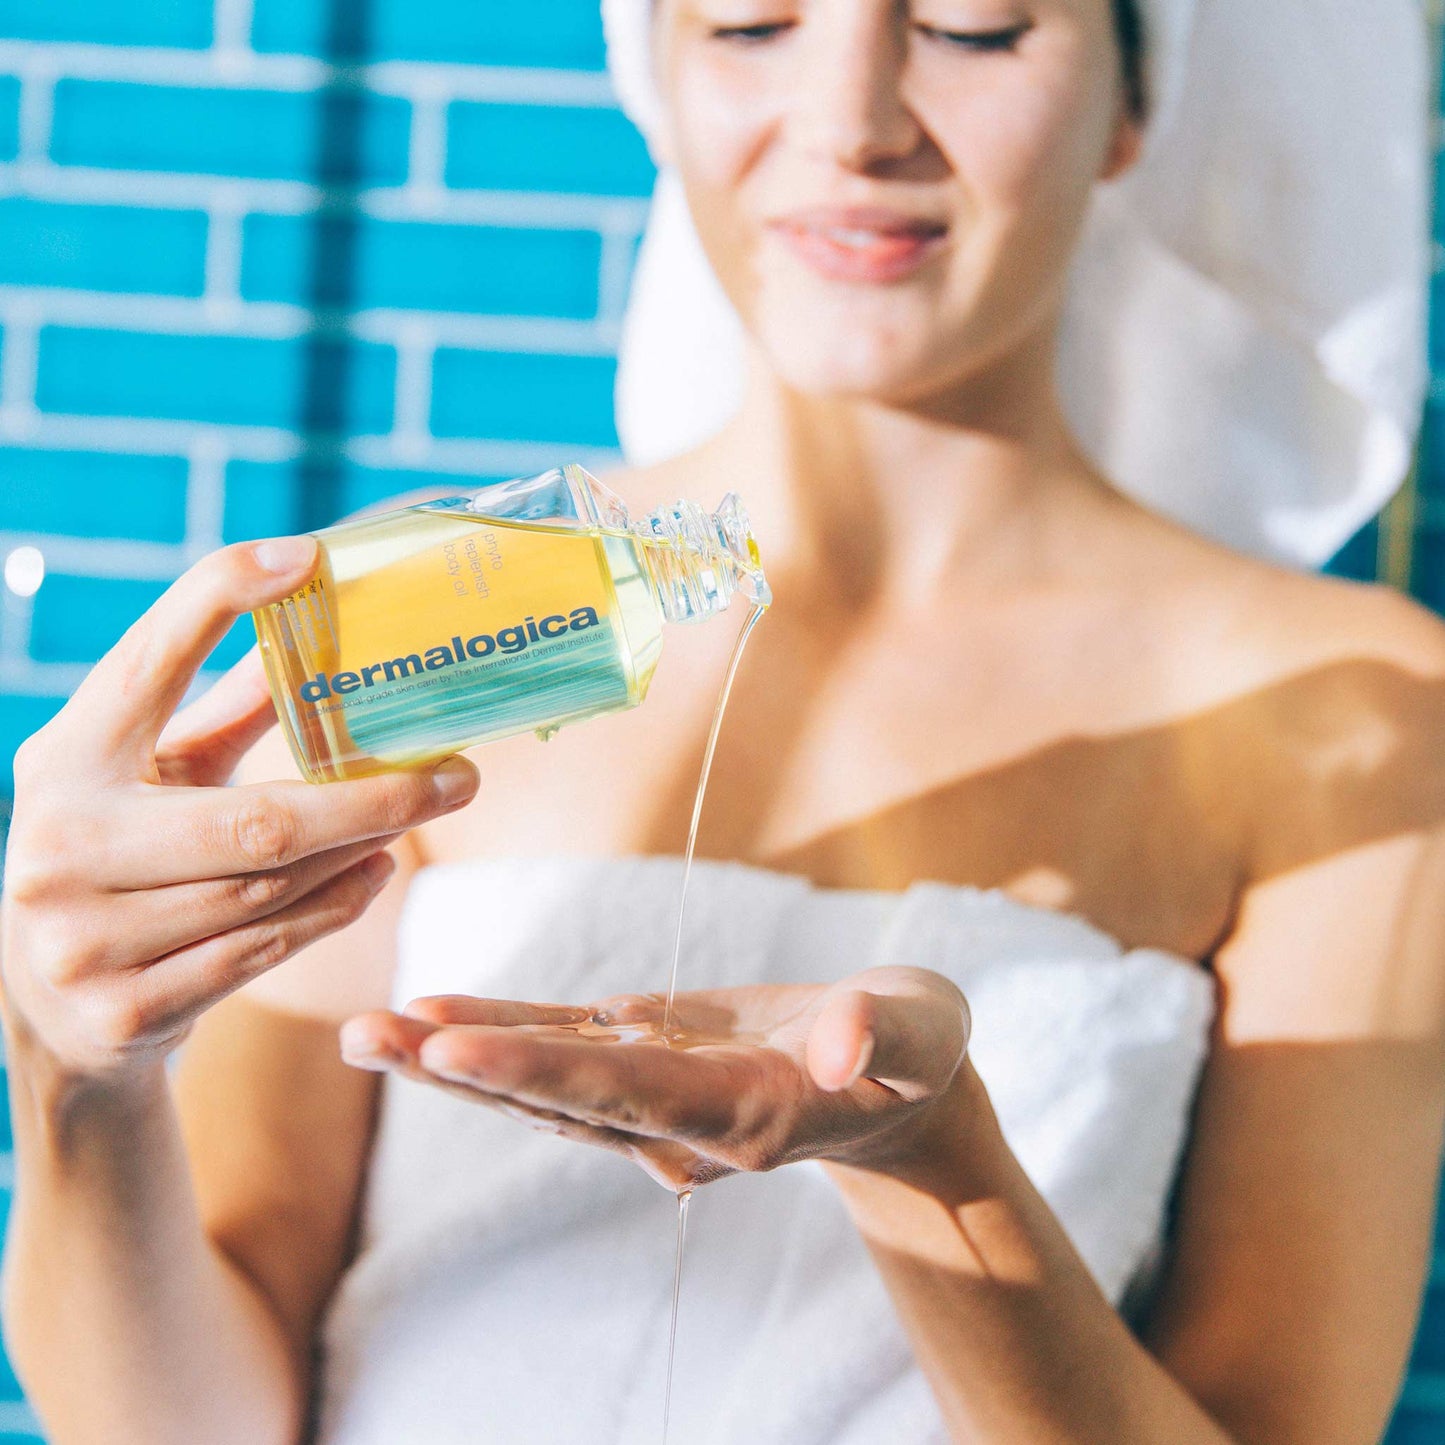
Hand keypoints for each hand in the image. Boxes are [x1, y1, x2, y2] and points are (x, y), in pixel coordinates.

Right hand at [0, 537, 480, 1084]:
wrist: (49, 1017)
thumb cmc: (121, 855)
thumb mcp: (153, 776)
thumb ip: (228, 709)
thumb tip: (320, 615)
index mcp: (63, 761)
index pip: (145, 663)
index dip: (217, 599)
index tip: (305, 557)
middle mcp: (61, 845)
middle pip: (258, 820)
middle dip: (376, 798)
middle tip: (460, 775)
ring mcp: (85, 938)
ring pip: (273, 889)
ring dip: (363, 851)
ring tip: (421, 815)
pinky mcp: (126, 1010)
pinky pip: (264, 951)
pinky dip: (335, 909)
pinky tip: (376, 874)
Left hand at [339, 967, 971, 1190]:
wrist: (896, 1087)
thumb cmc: (916, 1050)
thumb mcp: (919, 1032)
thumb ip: (882, 1033)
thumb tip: (840, 1041)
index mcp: (741, 1114)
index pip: (624, 1092)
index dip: (536, 1068)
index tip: (451, 1046)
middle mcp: (681, 1119)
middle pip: (555, 1095)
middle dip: (460, 1067)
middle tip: (363, 1035)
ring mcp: (657, 1093)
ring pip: (541, 1078)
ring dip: (454, 1056)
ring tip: (369, 1030)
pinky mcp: (650, 1056)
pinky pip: (562, 1044)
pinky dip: (499, 1026)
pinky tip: (437, 1011)